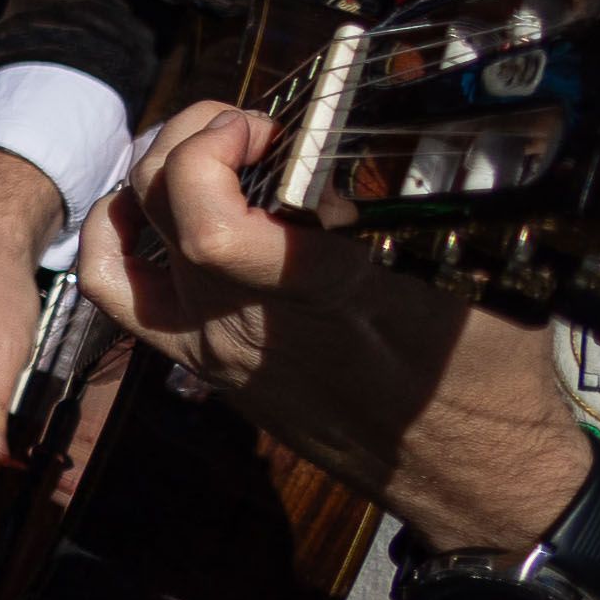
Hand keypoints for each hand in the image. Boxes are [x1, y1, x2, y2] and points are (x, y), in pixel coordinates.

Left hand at [76, 106, 547, 521]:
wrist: (462, 473)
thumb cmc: (483, 374)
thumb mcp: (475, 278)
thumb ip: (416, 208)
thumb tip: (372, 141)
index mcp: (321, 295)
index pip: (213, 226)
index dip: (219, 148)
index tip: (269, 126)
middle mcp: (247, 322)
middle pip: (162, 207)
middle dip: (191, 135)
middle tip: (247, 126)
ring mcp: (212, 346)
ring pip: (121, 243)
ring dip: (150, 175)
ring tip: (203, 152)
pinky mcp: (199, 363)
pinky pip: (117, 296)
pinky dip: (116, 236)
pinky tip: (154, 208)